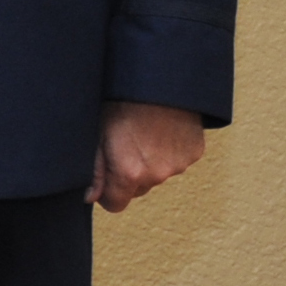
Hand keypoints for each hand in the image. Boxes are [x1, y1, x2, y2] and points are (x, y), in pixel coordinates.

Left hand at [90, 100, 205, 212]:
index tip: (105, 174)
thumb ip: (94, 171)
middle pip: (137, 190)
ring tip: (143, 134)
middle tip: (123, 146)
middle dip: (128, 177)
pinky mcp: (195, 153)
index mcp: (129, 173)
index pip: (115, 204)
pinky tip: (162, 130)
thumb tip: (90, 197)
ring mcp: (179, 164)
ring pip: (158, 175)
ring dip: (150, 163)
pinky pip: (177, 161)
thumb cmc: (121, 102)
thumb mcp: (98, 134)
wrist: (159, 81)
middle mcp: (156, 174)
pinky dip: (169, 152)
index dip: (107, 191)